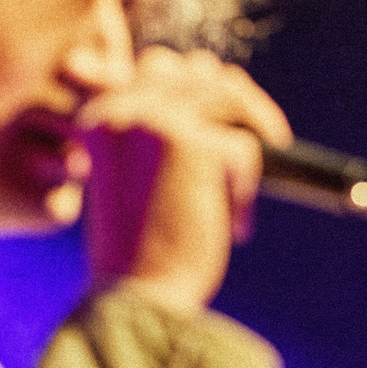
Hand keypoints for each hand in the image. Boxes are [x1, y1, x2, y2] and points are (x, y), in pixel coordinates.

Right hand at [77, 46, 292, 312]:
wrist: (138, 299)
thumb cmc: (144, 249)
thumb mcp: (143, 176)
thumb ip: (164, 129)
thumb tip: (216, 78)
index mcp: (98, 114)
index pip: (160, 68)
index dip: (204, 88)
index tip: (235, 120)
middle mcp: (120, 108)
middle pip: (198, 70)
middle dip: (238, 102)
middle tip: (268, 141)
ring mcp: (154, 121)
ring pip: (229, 97)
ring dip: (253, 141)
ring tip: (245, 190)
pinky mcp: (191, 146)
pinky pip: (246, 149)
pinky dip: (248, 193)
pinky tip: (233, 228)